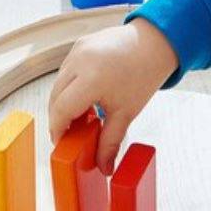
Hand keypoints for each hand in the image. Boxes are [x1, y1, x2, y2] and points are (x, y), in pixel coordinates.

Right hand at [47, 17, 178, 173]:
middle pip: (55, 97)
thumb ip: (110, 142)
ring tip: (81, 116)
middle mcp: (80, 61)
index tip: (62, 142)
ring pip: (58, 84)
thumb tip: (103, 167)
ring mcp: (77, 50)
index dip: (58, 129)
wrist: (156, 42)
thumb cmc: (144, 74)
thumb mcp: (126, 113)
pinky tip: (84, 97)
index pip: (61, 109)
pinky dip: (69, 86)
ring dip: (63, 102)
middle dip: (59, 118)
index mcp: (91, 78)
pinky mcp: (78, 44)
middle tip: (70, 134)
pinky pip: (65, 70)